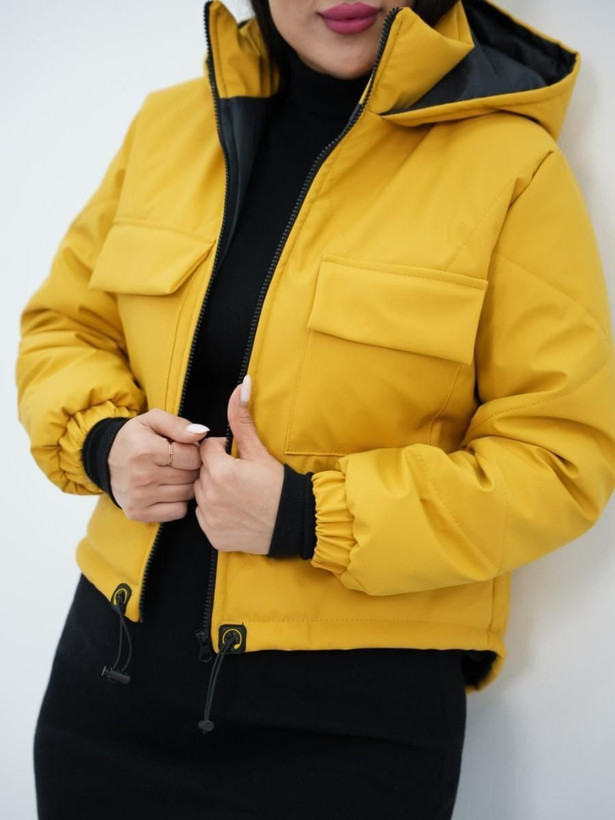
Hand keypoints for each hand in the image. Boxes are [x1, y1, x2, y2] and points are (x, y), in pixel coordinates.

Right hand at [108, 409, 208, 521]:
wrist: (104, 459)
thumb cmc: (135, 438)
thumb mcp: (153, 420)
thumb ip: (178, 424)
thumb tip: (201, 433)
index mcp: (146, 451)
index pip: (193, 457)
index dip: (195, 451)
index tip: (185, 449)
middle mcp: (141, 477)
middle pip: (191, 476)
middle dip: (192, 467)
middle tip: (180, 462)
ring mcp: (139, 498)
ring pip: (187, 494)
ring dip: (187, 484)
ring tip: (174, 473)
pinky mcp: (138, 513)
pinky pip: (178, 511)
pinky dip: (179, 501)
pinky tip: (168, 489)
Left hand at [193, 375, 284, 554]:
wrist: (295, 523)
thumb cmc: (278, 486)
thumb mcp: (259, 451)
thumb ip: (242, 419)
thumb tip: (242, 383)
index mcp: (221, 471)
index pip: (205, 448)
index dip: (220, 450)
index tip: (237, 457)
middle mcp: (211, 496)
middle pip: (200, 471)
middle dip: (215, 469)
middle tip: (239, 476)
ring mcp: (211, 518)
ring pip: (199, 493)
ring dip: (212, 490)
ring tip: (237, 492)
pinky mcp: (213, 536)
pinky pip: (203, 517)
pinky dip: (214, 512)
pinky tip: (234, 510)